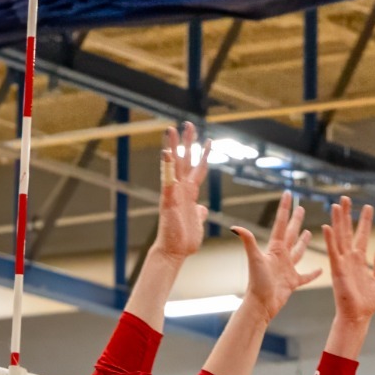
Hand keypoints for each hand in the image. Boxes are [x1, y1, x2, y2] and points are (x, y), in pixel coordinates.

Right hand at [153, 122, 209, 261]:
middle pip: (184, 159)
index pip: (198, 169)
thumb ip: (199, 212)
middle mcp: (181, 189)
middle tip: (188, 124)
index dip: (203, 154)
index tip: (208, 139)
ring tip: (171, 129)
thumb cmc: (185, 239)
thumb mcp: (198, 221)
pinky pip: (167, 180)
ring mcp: (173, 192)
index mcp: (190, 193)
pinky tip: (166, 153)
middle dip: (187, 142)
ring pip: (173, 165)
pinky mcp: (168, 199)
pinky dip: (166, 167)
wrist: (175, 251)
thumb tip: (202, 208)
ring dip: (172, 147)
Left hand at [235, 191, 318, 319]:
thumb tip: (235, 226)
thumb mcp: (255, 258)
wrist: (261, 304)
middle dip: (296, 220)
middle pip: (291, 234)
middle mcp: (281, 256)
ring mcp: (288, 269)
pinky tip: (321, 270)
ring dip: (303, 242)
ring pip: (298, 252)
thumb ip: (248, 241)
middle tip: (301, 208)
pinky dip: (313, 274)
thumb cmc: (258, 282)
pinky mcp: (293, 282)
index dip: (285, 208)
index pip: (281, 223)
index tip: (288, 194)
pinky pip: (306, 276)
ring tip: (308, 232)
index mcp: (275, 248)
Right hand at [323, 197, 374, 325]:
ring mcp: (343, 263)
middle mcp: (350, 259)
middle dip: (347, 214)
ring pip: (339, 237)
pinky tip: (328, 226)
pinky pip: (333, 252)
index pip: (362, 236)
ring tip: (336, 205)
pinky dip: (330, 239)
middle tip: (346, 197)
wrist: (358, 317)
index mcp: (360, 260)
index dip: (365, 221)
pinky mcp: (337, 270)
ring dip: (338, 221)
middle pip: (348, 232)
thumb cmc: (367, 303)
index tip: (367, 207)